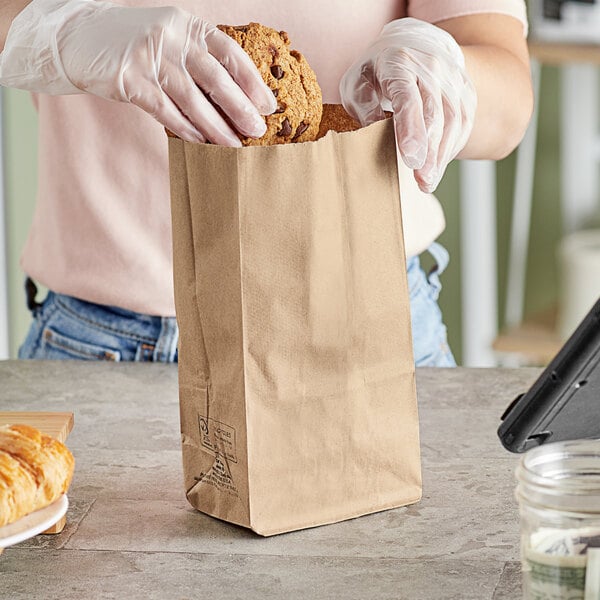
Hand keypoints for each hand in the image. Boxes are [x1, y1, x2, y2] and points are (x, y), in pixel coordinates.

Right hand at [0, 0, 276, 144]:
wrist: (80, 36)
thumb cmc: (136, 44)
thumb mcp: (171, 39)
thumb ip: (198, 60)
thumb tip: (236, 100)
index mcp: (188, 25)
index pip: (229, 52)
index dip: (251, 80)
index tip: (268, 105)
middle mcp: (171, 36)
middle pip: (214, 77)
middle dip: (239, 107)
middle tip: (257, 131)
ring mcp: (148, 56)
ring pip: (191, 98)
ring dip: (215, 126)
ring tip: (233, 147)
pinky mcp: (128, 79)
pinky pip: (164, 109)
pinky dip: (184, 128)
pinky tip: (199, 142)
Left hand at [340, 18, 476, 192]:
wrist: (416, 44)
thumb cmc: (378, 71)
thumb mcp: (358, 82)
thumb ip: (363, 105)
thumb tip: (373, 131)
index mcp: (399, 63)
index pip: (407, 97)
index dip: (411, 128)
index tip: (411, 157)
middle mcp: (431, 67)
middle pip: (435, 113)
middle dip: (429, 150)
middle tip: (422, 179)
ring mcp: (452, 79)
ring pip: (454, 120)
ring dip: (442, 155)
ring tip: (428, 181)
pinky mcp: (465, 91)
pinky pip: (464, 123)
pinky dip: (451, 148)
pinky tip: (437, 167)